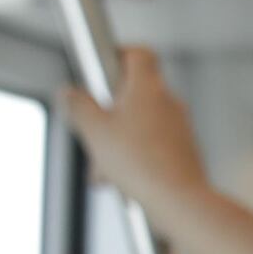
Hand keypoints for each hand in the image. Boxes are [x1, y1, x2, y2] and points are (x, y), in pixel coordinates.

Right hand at [60, 44, 212, 217]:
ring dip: (118, 141)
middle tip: (93, 130)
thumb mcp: (95, 132)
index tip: (103, 65)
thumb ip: (78, 107)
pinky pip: (154, 145)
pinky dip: (135, 156)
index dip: (119, 53)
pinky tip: (121, 179)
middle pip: (133, 94)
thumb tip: (68, 93)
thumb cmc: (141, 164)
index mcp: (148, 87)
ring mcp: (180, 126)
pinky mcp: (185, 150)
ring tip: (102, 168)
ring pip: (140, 124)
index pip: (138, 53)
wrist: (180, 200)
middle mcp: (169, 102)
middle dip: (109, 113)